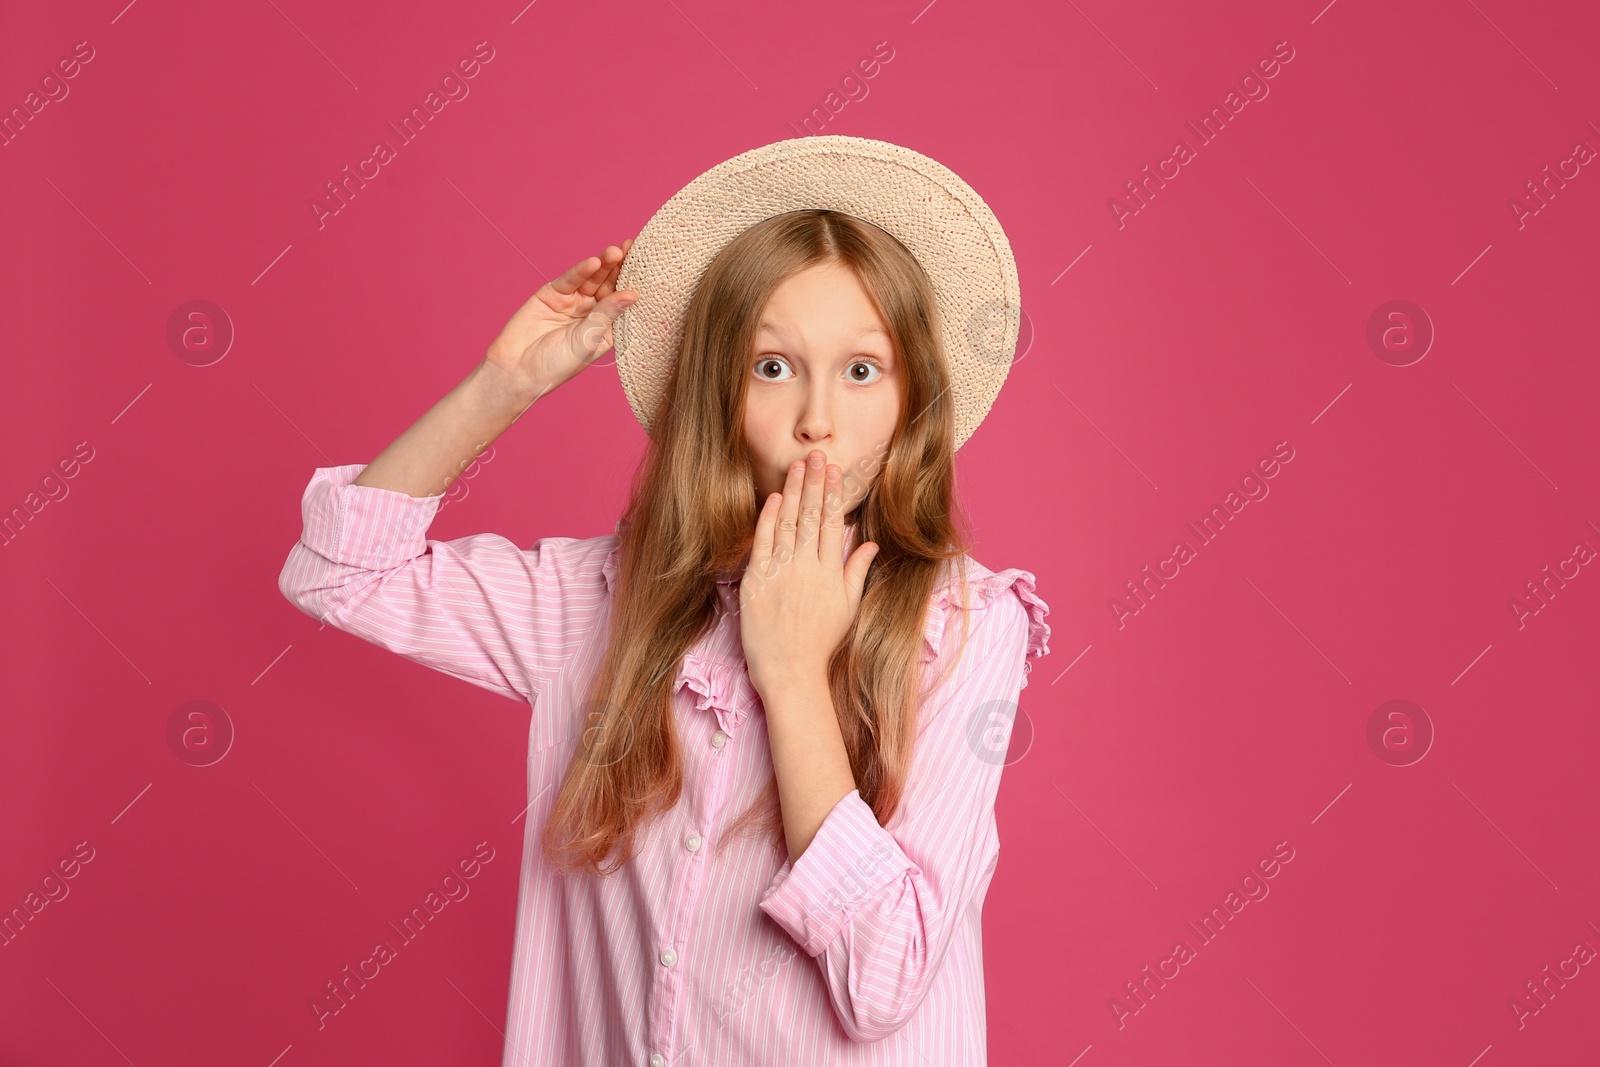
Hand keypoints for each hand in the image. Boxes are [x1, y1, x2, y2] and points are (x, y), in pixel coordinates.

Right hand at [485, 240, 636, 398]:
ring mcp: (572, 302)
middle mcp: (591, 313)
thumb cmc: (556, 365)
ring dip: (604, 265)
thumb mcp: (587, 340)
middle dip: (621, 269)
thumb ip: (606, 315)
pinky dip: (581, 270)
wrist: (517, 371)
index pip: (623, 303)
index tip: (649, 270)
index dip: (633, 286)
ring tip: (616, 252)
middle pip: (609, 286)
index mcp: (606, 329)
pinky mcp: (552, 294)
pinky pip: (570, 280)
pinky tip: (594, 262)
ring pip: (591, 280)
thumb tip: (632, 295)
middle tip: (635, 250)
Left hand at [740, 449, 880, 693]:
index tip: (834, 470)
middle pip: (811, 516)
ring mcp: (781, 572)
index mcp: (831, 572)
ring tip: (797, 465)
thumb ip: (857, 572)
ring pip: (788, 523)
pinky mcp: (756, 581)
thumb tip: (869, 545)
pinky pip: (763, 543)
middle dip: (814, 482)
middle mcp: (807, 567)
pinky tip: (774, 498)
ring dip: (793, 491)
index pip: (832, 523)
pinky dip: (768, 519)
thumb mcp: (848, 607)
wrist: (790, 671)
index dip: (833, 494)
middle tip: (816, 454)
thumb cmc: (821, 643)